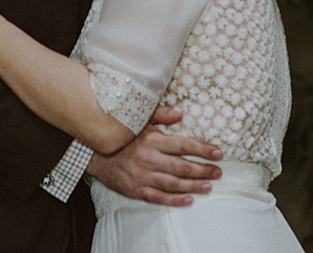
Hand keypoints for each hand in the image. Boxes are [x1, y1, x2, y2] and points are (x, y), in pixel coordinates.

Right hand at [85, 106, 221, 206]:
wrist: (94, 154)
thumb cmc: (120, 136)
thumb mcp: (138, 120)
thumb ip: (160, 115)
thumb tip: (180, 113)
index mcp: (151, 140)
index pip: (183, 145)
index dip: (203, 149)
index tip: (218, 153)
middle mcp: (149, 158)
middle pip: (182, 166)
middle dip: (203, 170)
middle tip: (218, 172)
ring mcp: (142, 176)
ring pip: (174, 183)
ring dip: (194, 185)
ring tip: (208, 186)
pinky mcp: (136, 189)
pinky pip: (159, 197)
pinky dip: (175, 200)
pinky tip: (188, 200)